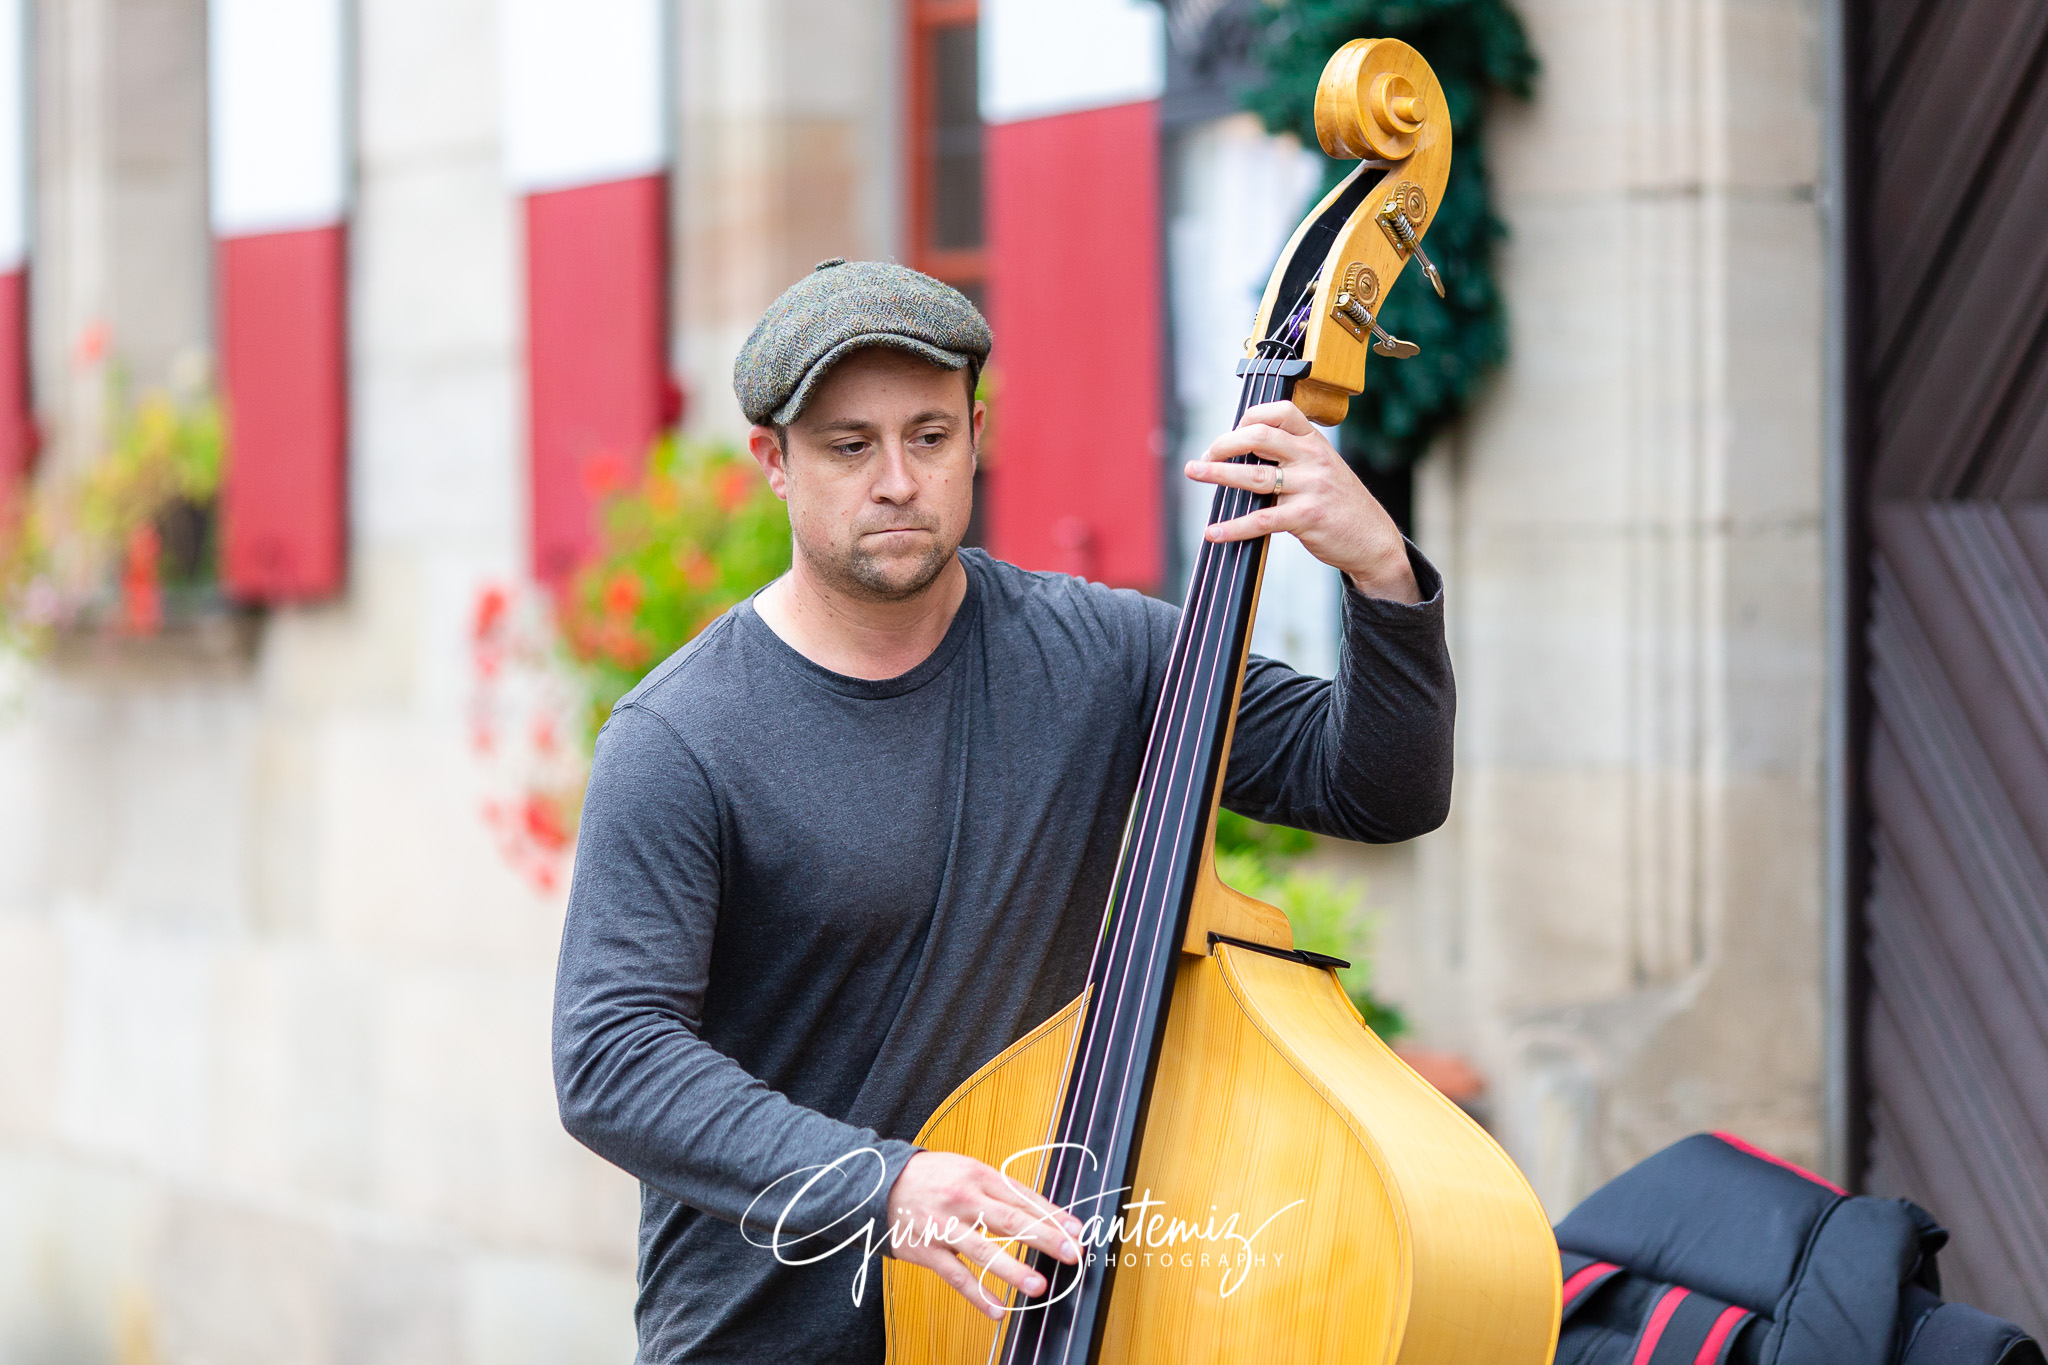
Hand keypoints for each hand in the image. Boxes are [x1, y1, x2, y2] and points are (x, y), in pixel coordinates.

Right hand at [884, 1150, 1083, 1321]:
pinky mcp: (927, 1250)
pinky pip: (956, 1276)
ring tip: (1038, 1286)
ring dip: (1013, 1270)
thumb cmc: (932, 1177)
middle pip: (1011, 1221)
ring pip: (984, 1251)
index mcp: (978, 1176)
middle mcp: (964, 1200)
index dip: (1053, 1215)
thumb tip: (1044, 1212)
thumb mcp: (969, 1171)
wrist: (880, 1181)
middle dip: (1045, 1238)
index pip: (1023, 1197)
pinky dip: (978, 1294)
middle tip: (1071, 1253)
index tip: (1077, 1231)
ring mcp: (944, 1227)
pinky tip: (998, 1308)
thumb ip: (1003, 1191)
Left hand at [1184, 400, 1419, 603]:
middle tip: (1204, 456)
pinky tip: (1214, 532)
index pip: (1279, 411)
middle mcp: (1313, 459)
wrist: (1373, 539)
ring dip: (1218, 474)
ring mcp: (1311, 487)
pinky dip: (1233, 528)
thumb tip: (1242, 452)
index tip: (1230, 434)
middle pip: (1260, 437)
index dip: (1248, 417)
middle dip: (1224, 443)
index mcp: (1315, 442)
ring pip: (1254, 476)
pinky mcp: (1307, 517)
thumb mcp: (1324, 468)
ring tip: (1194, 472)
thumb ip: (1293, 456)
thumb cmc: (1341, 504)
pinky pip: (1261, 520)